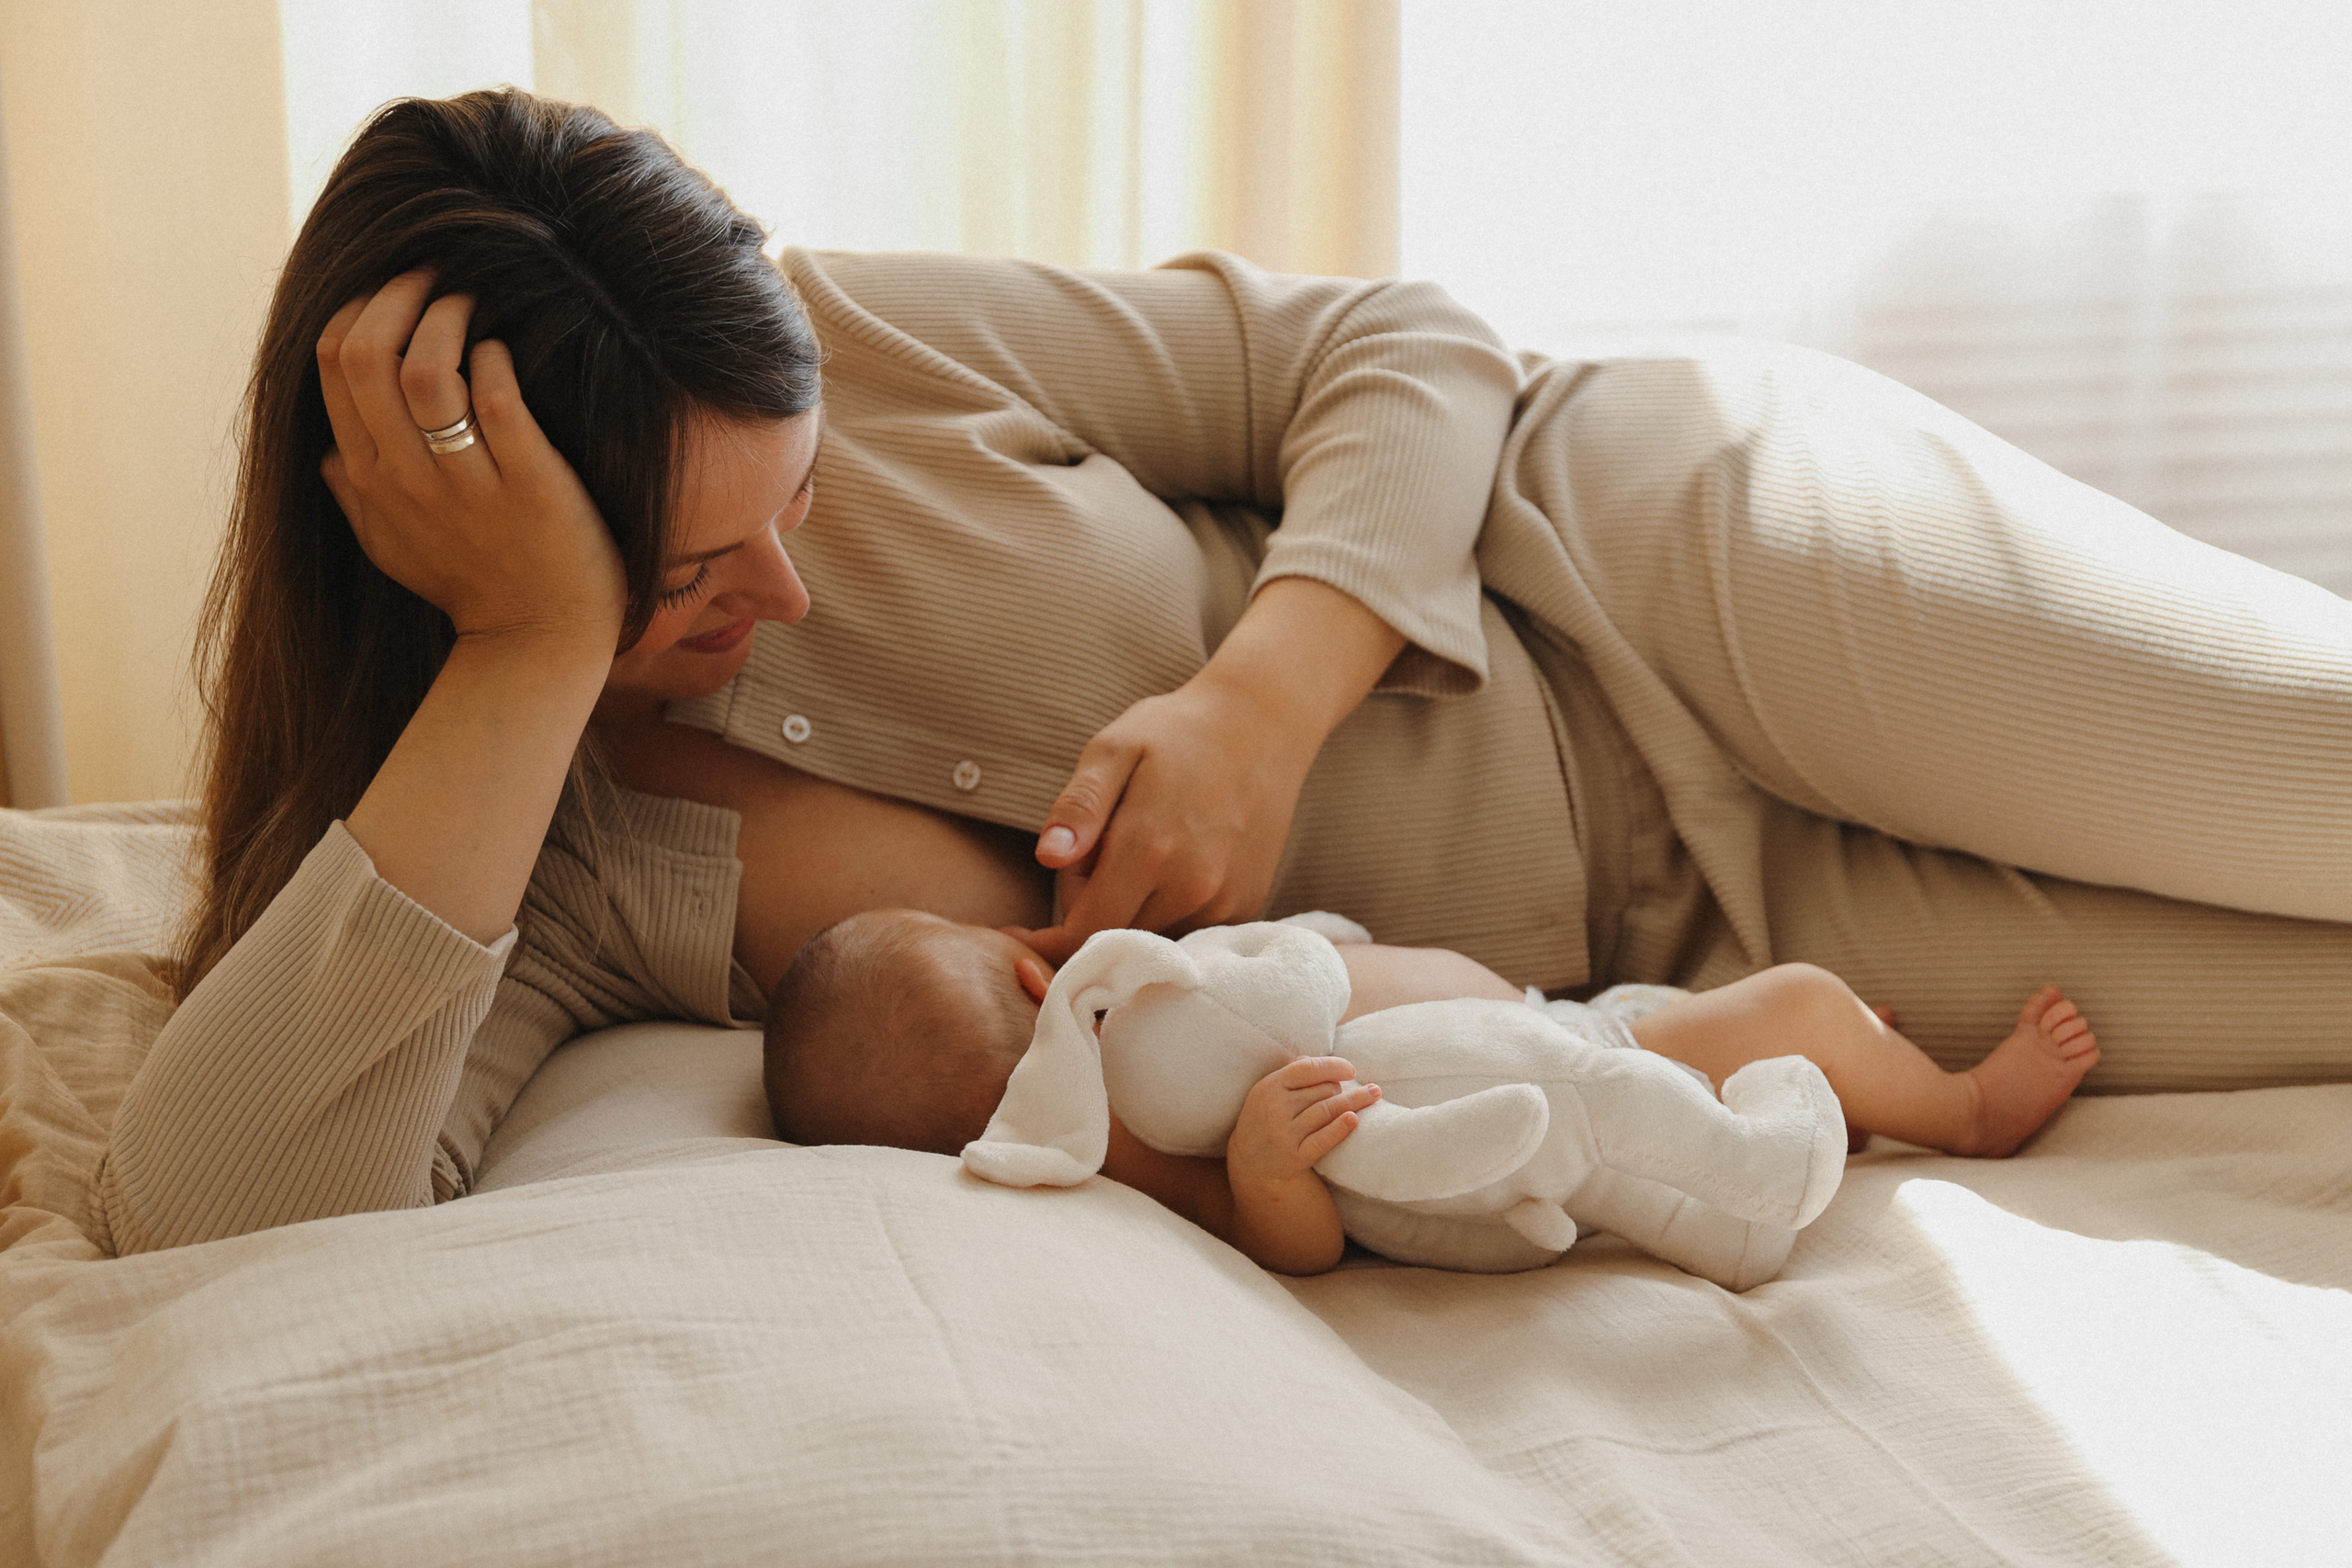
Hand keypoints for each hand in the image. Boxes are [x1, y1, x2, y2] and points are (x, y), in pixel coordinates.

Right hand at [317, 269, 624, 649]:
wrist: (538, 642)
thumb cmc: (471, 587)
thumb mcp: (392, 548)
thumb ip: (354, 498)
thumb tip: (328, 454)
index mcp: (369, 479)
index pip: (334, 366)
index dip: (357, 310)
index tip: (390, 291)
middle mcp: (407, 479)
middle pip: (367, 357)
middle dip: (396, 295)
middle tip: (432, 274)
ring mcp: (467, 484)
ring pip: (425, 372)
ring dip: (445, 318)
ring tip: (470, 300)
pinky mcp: (529, 486)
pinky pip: (496, 402)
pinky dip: (494, 361)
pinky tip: (503, 352)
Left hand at [1007, 675, 1316, 963]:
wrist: (1263, 725)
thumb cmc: (1178, 731)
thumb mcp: (1115, 749)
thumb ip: (1079, 806)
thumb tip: (1047, 859)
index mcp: (1150, 849)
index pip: (1082, 933)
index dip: (1046, 941)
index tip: (1017, 935)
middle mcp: (1192, 886)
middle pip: (1114, 939)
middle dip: (1089, 913)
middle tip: (1094, 857)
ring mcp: (1224, 900)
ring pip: (1150, 939)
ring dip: (1129, 913)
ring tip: (1137, 854)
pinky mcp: (1246, 904)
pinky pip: (1186, 931)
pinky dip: (1164, 912)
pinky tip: (1169, 865)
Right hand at [1226, 1056, 1380, 1190]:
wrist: (1249, 1164)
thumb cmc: (1264, 1119)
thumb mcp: (1267, 1091)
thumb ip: (1291, 1073)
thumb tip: (1318, 1060)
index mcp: (1270, 1087)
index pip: (1308, 1069)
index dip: (1334, 1066)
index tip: (1352, 1070)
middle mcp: (1276, 1108)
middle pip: (1322, 1091)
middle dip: (1340, 1089)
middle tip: (1354, 1092)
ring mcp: (1285, 1134)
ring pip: (1327, 1110)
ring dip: (1354, 1102)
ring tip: (1373, 1095)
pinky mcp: (1295, 1157)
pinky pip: (1323, 1139)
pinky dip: (1340, 1129)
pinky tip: (1354, 1119)